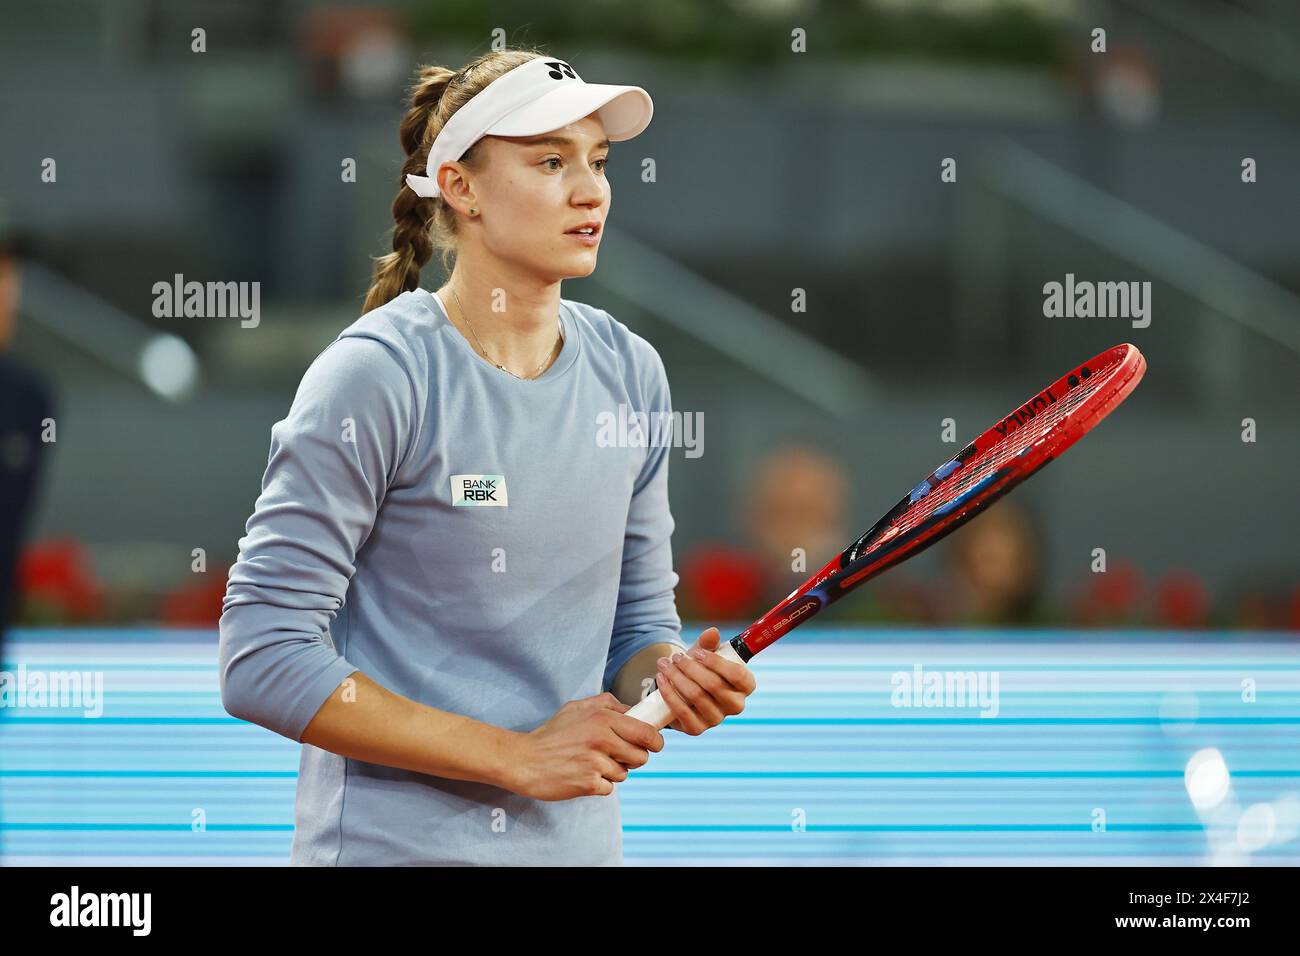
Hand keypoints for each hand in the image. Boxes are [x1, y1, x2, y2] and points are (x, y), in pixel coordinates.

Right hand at [508, 692, 663, 800]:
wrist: (524, 760)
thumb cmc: (552, 734)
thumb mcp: (577, 707)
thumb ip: (607, 704)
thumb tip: (634, 709)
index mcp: (602, 718)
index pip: (646, 731)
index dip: (655, 740)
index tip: (654, 744)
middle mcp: (601, 738)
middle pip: (641, 755)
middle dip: (635, 758)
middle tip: (619, 756)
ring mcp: (595, 762)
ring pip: (625, 773)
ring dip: (614, 772)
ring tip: (592, 764)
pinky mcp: (588, 783)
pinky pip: (610, 788)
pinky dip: (600, 785)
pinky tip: (583, 775)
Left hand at [655, 626, 756, 734]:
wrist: (684, 689)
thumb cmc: (701, 668)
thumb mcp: (705, 653)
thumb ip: (708, 643)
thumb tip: (712, 632)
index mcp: (745, 685)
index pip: (737, 674)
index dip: (716, 662)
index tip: (696, 652)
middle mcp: (735, 705)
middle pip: (713, 684)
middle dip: (690, 667)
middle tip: (676, 657)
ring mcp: (716, 719)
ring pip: (696, 696)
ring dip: (676, 677)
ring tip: (664, 664)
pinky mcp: (697, 729)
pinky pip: (681, 711)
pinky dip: (669, 693)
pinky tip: (661, 679)